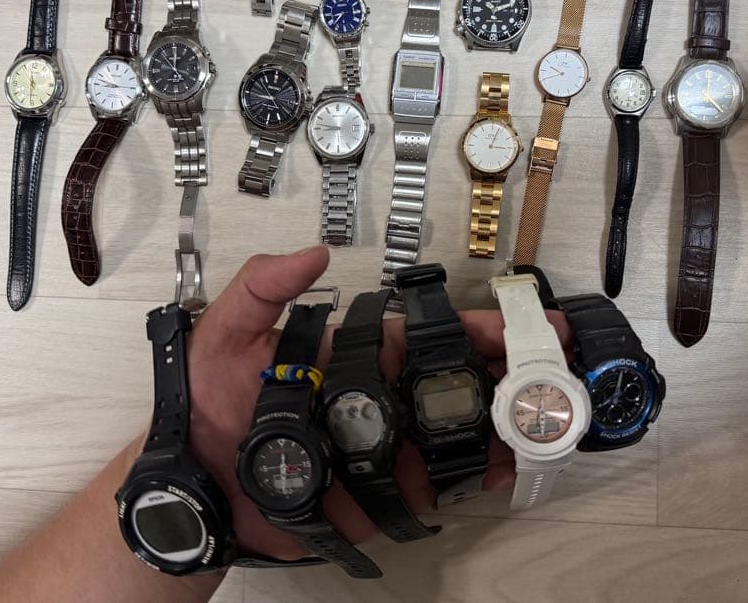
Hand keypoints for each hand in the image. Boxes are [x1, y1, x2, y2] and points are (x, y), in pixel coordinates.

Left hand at [182, 247, 574, 560]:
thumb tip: (313, 254)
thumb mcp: (226, 334)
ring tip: (546, 419)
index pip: (424, 336)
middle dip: (506, 374)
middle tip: (555, 372)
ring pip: (453, 431)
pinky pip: (433, 483)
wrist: (192, 484)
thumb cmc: (206, 405)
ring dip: (501, 423)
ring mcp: (380, 446)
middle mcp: (375, 397)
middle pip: (453, 382)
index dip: (473, 328)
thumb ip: (264, 289)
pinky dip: (473, 475)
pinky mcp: (375, 492)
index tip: (518, 324)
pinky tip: (504, 467)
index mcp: (351, 355)